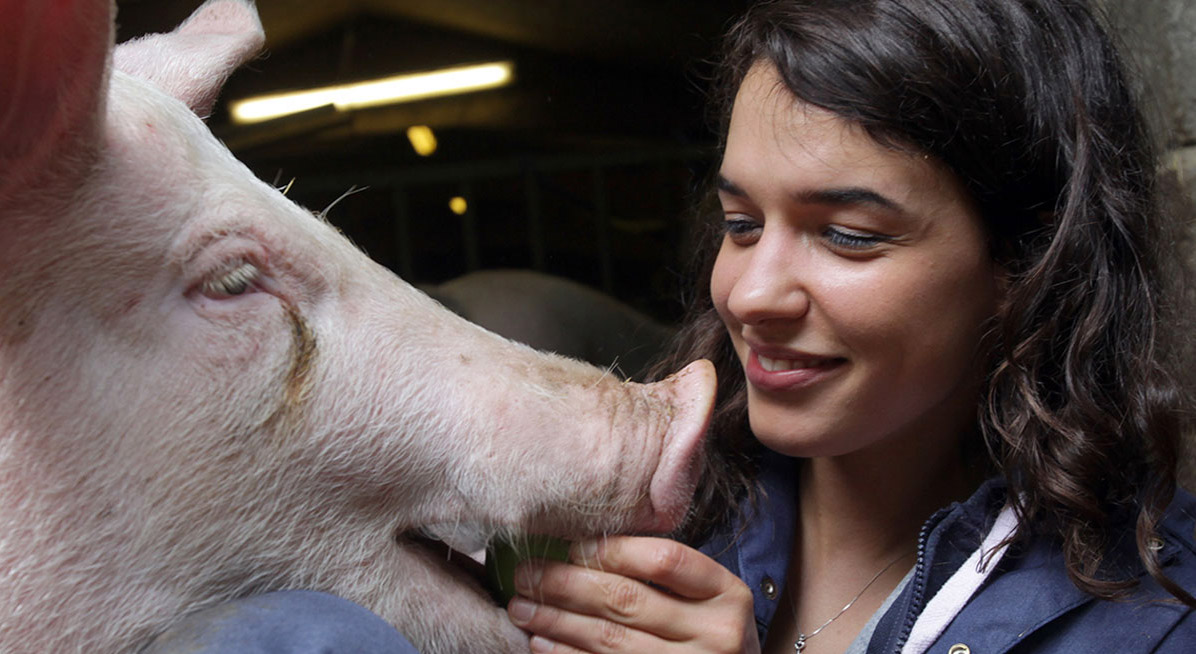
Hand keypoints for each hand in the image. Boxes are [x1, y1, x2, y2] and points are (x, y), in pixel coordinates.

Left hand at [505, 535, 759, 653]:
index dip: (613, 550)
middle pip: (629, 600)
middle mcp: (716, 634)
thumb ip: (663, 575)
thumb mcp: (705, 600)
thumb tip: (579, 548)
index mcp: (727, 595)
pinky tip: (541, 642)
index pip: (665, 559)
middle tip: (526, 573)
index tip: (571, 545)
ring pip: (611, 639)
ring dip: (557, 621)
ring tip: (521, 607)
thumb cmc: (709, 635)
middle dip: (567, 583)